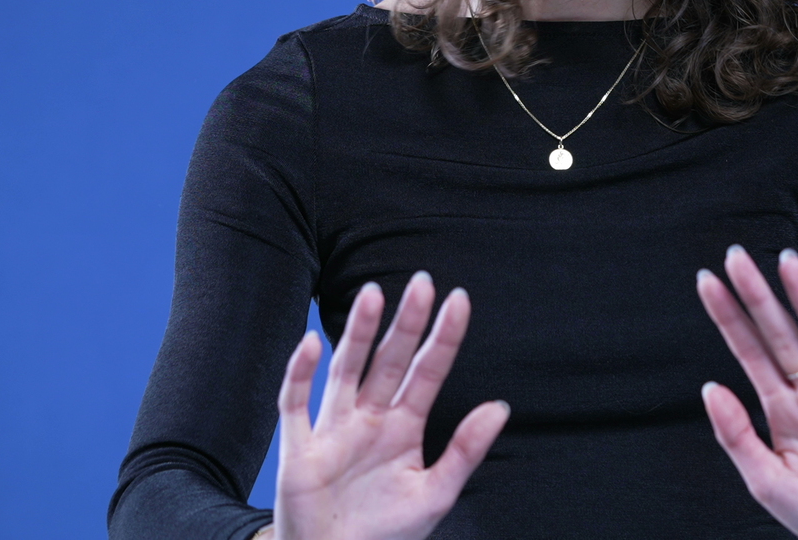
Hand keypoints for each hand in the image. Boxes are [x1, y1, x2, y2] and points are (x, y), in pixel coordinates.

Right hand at [271, 272, 509, 539]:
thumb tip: (501, 406)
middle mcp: (369, 419)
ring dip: (358, 334)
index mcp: (404, 427)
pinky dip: (300, 373)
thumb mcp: (435, 494)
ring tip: (372, 295)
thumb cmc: (386, 531)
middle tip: (421, 282)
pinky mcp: (299, 449)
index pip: (427, 372)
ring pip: (346, 371)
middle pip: (389, 361)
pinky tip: (312, 342)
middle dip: (405, 323)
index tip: (459, 299)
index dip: (443, 337)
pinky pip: (296, 403)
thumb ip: (465, 450)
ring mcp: (333, 430)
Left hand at [697, 246, 797, 539]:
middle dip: (760, 296)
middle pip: (783, 334)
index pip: (750, 351)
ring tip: (787, 260)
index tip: (706, 281)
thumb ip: (736, 434)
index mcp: (783, 409)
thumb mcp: (766, 480)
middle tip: (735, 255)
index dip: (729, 316)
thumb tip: (708, 386)